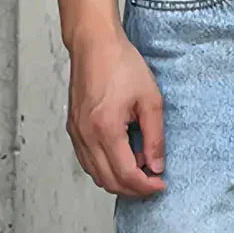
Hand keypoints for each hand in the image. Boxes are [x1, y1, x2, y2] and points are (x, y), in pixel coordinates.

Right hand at [66, 27, 166, 196]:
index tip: (160, 185)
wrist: (95, 44)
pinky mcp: (73, 128)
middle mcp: (86, 136)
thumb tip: (156, 166)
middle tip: (153, 181)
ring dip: (117, 179)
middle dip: (133, 188)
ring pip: (95, 174)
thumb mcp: (150, 99)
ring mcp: (76, 133)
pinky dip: (104, 167)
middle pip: (108, 181)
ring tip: (140, 166)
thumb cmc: (121, 64)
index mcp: (106, 130)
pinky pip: (86, 160)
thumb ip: (155, 136)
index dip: (146, 187)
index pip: (126, 175)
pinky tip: (121, 156)